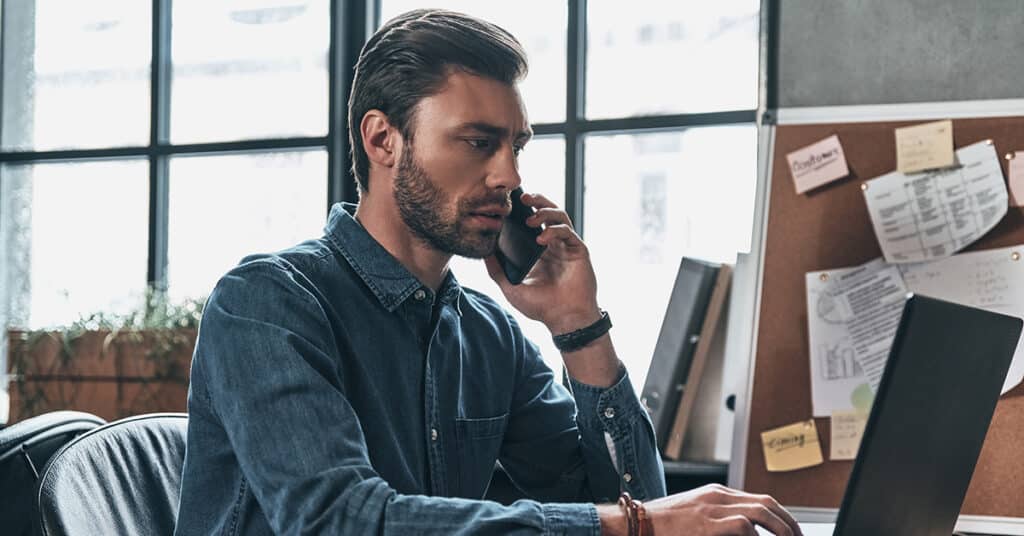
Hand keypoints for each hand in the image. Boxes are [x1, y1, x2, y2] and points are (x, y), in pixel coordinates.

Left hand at [484, 192, 599, 333]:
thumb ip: (497, 270)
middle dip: (536, 200)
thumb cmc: (541, 307)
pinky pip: (567, 232)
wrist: (565, 320)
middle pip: (547, 212)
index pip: (531, 221)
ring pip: (560, 216)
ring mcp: (566, 246)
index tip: (508, 203)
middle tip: (522, 197)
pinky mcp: (578, 250)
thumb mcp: (512, 288)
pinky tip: (542, 238)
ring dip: (544, 211)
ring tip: (530, 218)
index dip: (522, 209)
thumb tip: (483, 253)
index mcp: (539, 250)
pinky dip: (554, 230)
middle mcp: (553, 245)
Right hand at [598, 484, 801, 535]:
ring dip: (782, 529)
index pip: (759, 500)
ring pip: (761, 511)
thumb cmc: (661, 526)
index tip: (791, 532)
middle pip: (767, 503)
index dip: (780, 516)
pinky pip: (744, 527)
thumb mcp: (693, 517)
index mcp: (715, 493)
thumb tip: (743, 531)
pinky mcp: (707, 524)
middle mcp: (717, 496)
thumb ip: (716, 520)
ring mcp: (713, 508)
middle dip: (789, 523)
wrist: (636, 523)